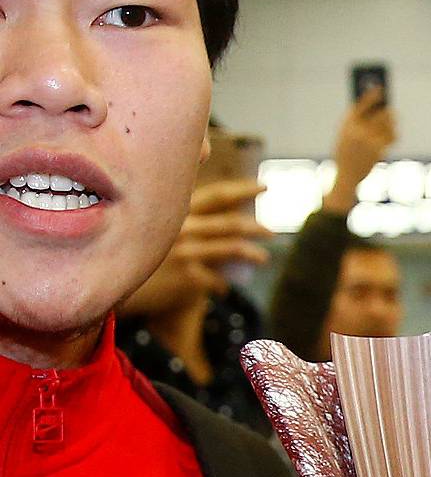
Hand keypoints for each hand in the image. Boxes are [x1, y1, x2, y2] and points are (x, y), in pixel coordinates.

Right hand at [119, 178, 270, 317]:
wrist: (111, 286)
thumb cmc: (133, 255)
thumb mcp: (156, 230)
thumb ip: (184, 223)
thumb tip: (221, 222)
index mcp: (175, 211)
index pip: (217, 195)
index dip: (242, 188)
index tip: (263, 186)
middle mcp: (182, 227)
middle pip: (230, 222)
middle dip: (255, 225)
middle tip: (271, 231)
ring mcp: (185, 250)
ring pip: (231, 247)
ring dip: (252, 253)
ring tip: (263, 258)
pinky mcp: (187, 275)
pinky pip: (217, 279)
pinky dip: (221, 285)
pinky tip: (222, 289)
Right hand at [328, 91, 396, 210]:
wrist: (346, 176)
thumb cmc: (345, 153)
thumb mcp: (344, 135)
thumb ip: (355, 121)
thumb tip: (374, 107)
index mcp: (347, 124)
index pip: (362, 104)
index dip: (372, 95)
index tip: (380, 88)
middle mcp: (358, 130)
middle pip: (379, 114)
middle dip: (386, 111)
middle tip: (390, 108)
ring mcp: (369, 140)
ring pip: (388, 126)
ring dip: (392, 122)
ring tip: (393, 119)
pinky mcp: (379, 150)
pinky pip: (391, 138)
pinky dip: (393, 135)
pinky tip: (393, 134)